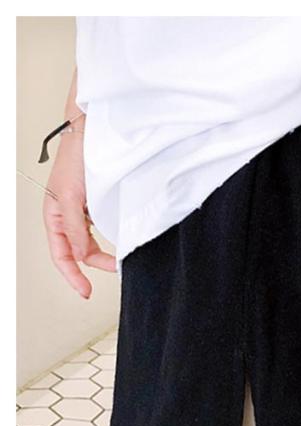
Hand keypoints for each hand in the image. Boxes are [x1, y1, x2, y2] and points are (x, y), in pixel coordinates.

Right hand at [42, 116, 115, 298]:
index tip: (86, 291)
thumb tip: (80, 255)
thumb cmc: (77, 156)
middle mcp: (67, 215)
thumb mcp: (72, 196)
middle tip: (117, 272)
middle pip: (78, 252)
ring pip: (90, 243)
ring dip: (102, 255)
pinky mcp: (97, 204)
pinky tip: (119, 244)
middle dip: (95, 265)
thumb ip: (75, 228)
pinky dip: (109, 240)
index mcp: (54, 215)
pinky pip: (101, 229)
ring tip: (119, 262)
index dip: (72, 275)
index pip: (62, 255)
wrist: (94, 132)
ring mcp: (83, 211)